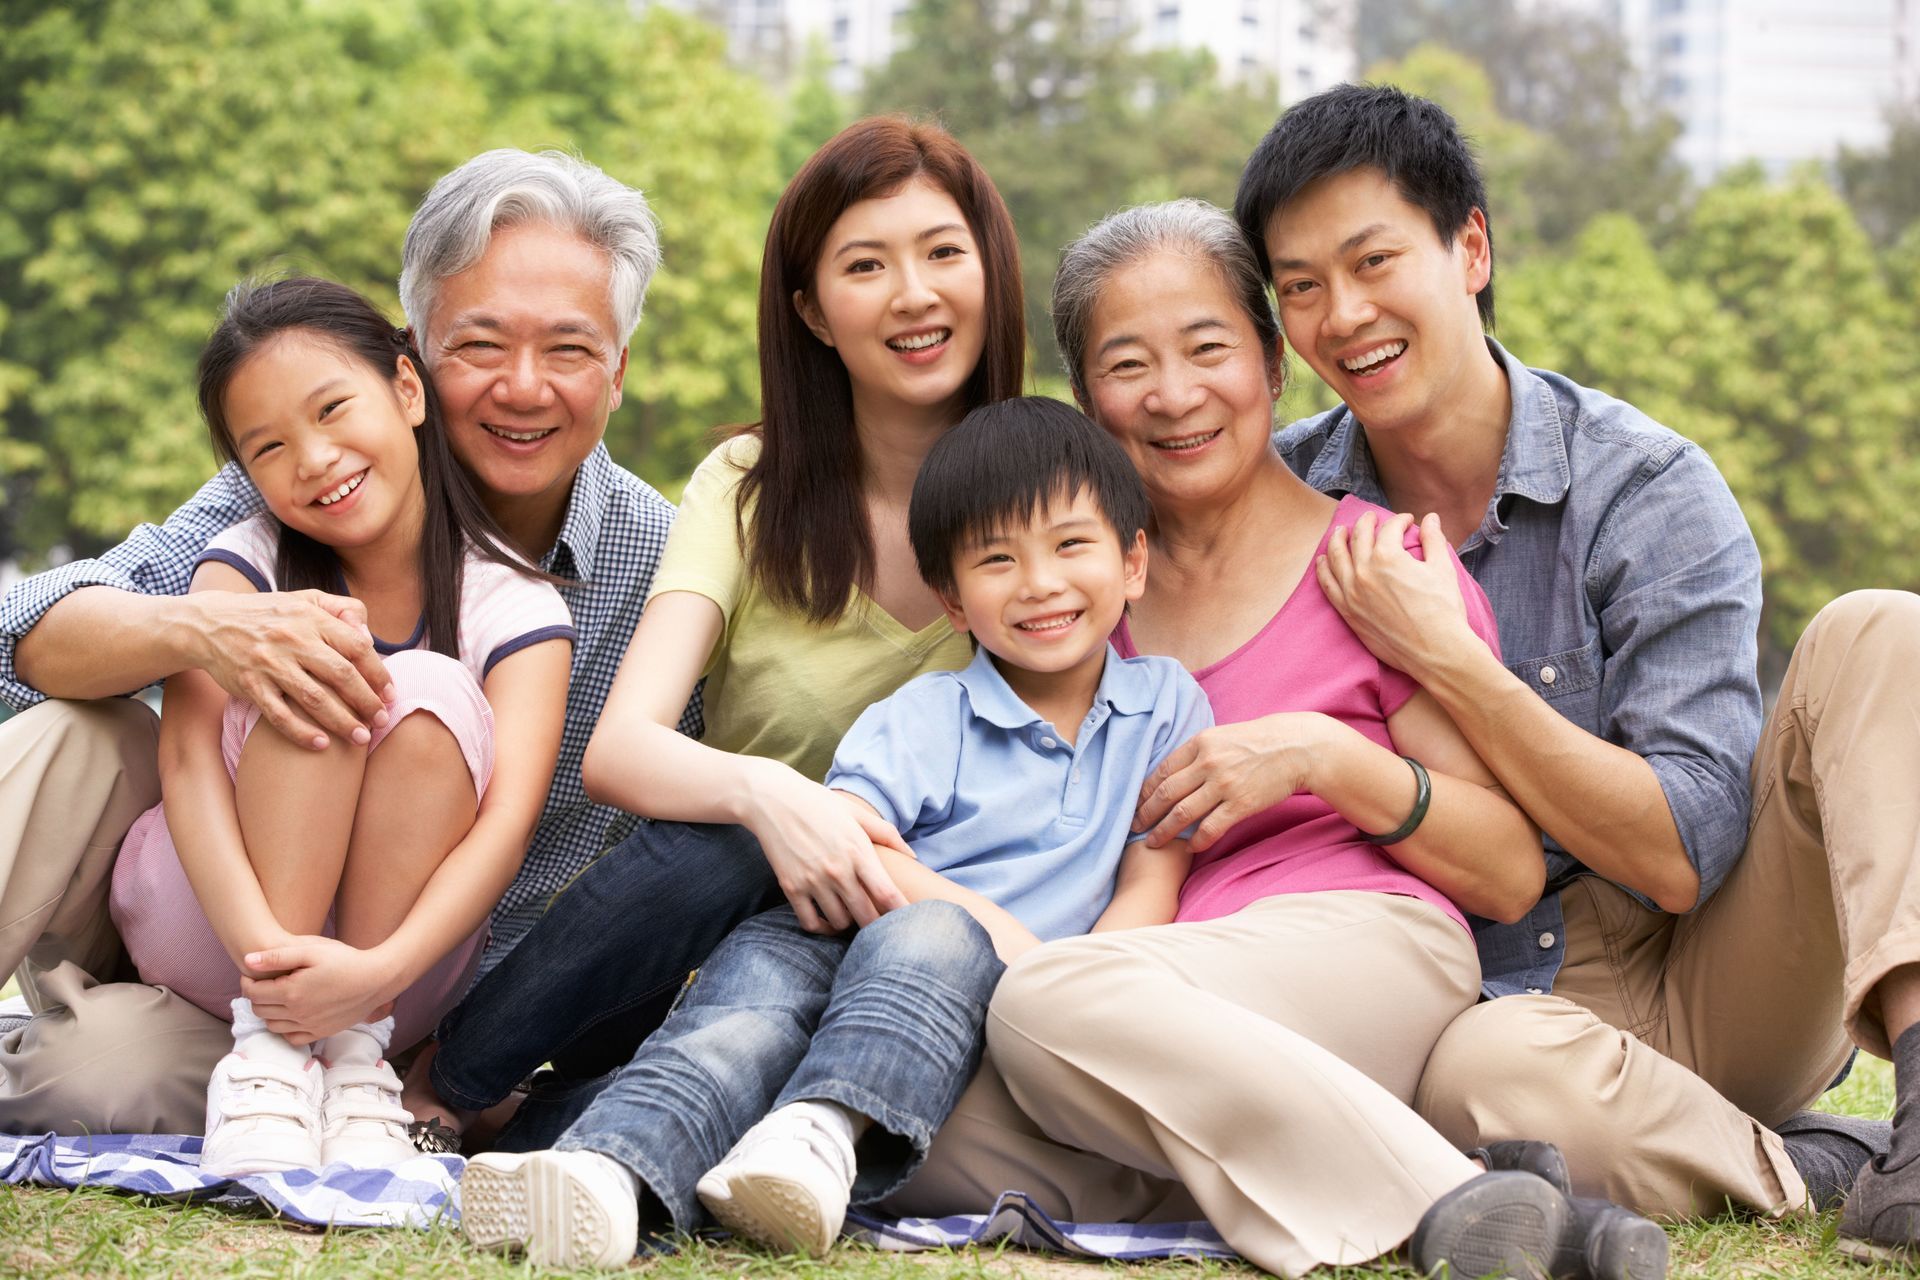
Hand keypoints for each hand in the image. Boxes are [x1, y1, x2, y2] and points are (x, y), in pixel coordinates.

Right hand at [189, 590, 394, 750]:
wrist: (209, 624)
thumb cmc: (268, 615)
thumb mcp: (305, 599)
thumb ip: (341, 610)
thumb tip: (369, 635)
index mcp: (311, 618)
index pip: (357, 647)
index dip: (379, 673)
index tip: (391, 694)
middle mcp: (292, 640)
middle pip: (341, 675)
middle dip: (367, 701)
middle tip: (382, 720)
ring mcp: (269, 664)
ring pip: (315, 699)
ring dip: (342, 722)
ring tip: (362, 738)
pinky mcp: (249, 685)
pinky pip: (279, 715)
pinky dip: (301, 732)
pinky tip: (321, 745)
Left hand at [240, 936, 401, 1044]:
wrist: (377, 979)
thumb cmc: (346, 960)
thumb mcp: (312, 950)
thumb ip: (277, 956)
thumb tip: (248, 960)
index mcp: (291, 992)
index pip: (253, 993)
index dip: (247, 982)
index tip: (251, 973)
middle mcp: (297, 1013)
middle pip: (260, 1010)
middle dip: (255, 996)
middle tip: (262, 983)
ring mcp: (309, 1025)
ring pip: (272, 1026)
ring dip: (268, 1012)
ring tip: (275, 997)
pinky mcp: (321, 1032)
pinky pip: (291, 1038)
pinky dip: (284, 1028)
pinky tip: (290, 1014)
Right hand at [745, 766, 908, 932]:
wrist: (773, 799)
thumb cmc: (819, 803)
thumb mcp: (856, 813)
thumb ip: (887, 834)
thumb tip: (913, 855)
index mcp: (858, 851)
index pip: (887, 894)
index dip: (901, 913)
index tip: (910, 921)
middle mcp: (837, 870)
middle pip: (866, 916)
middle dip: (877, 924)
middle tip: (879, 922)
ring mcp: (813, 881)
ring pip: (840, 923)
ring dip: (849, 922)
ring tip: (851, 913)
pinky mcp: (791, 888)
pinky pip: (810, 923)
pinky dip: (821, 926)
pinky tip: (826, 916)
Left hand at [1134, 713, 1334, 850]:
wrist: (1295, 747)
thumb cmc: (1257, 742)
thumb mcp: (1221, 736)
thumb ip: (1196, 753)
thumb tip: (1169, 772)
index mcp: (1200, 743)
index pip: (1162, 770)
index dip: (1144, 791)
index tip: (1134, 804)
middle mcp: (1208, 763)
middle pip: (1165, 793)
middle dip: (1145, 813)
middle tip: (1133, 826)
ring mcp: (1224, 785)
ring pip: (1182, 814)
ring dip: (1163, 831)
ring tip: (1152, 843)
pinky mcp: (1241, 804)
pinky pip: (1211, 828)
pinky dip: (1197, 841)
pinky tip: (1189, 847)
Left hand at [1316, 511, 1473, 679]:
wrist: (1436, 650)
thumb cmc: (1443, 610)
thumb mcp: (1442, 569)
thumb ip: (1433, 540)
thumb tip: (1431, 518)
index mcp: (1388, 557)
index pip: (1389, 529)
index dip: (1400, 521)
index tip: (1406, 521)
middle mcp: (1364, 571)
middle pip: (1359, 537)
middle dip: (1366, 523)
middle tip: (1370, 518)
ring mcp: (1352, 592)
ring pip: (1336, 557)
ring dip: (1337, 539)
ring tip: (1340, 531)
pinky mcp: (1347, 612)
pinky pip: (1327, 585)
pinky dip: (1323, 569)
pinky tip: (1322, 560)